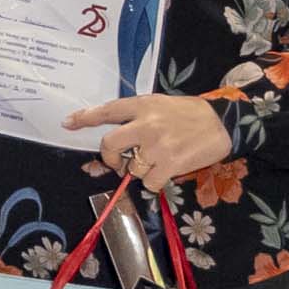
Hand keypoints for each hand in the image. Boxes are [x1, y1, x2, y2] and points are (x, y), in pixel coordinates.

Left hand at [74, 92, 234, 187]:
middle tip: (117, 161)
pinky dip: (155, 181)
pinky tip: (166, 170)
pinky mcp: (171, 163)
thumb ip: (135, 118)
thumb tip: (112, 144)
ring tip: (156, 161)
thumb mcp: (158, 105)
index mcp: (142, 105)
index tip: (68, 123)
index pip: (107, 110)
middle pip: (109, 144)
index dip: (84, 117)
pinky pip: (149, 183)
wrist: (221, 122)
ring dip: (139, 170)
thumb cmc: (187, 114)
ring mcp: (158, 145)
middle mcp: (146, 124)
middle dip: (109, 157)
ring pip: (131, 168)